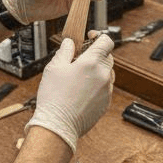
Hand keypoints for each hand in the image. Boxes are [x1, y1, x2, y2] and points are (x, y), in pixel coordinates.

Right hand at [25, 35, 114, 151]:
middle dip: (97, 53)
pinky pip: (105, 88)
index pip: (106, 42)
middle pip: (108, 56)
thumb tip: (70, 42)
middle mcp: (104, 75)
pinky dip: (97, 84)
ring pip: (107, 73)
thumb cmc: (54, 97)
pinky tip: (82, 90)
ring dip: (98, 70)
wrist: (58, 125)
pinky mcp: (106, 103)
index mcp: (92, 63)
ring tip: (80, 75)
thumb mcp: (54, 68)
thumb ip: (65, 51)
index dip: (99, 37)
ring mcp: (107, 90)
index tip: (90, 37)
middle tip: (80, 58)